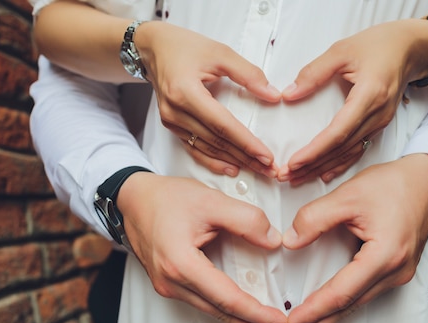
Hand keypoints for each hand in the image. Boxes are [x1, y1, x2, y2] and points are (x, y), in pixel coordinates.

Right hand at [117, 172, 288, 322]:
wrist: (133, 199)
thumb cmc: (166, 198)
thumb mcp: (211, 201)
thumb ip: (246, 219)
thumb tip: (273, 241)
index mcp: (181, 264)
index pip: (227, 298)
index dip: (256, 312)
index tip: (280, 320)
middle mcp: (172, 282)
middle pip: (221, 314)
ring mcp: (169, 286)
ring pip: (213, 312)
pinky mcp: (171, 284)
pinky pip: (204, 303)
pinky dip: (227, 312)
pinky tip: (242, 317)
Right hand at [135, 21, 281, 177]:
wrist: (155, 48)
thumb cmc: (186, 47)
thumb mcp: (220, 52)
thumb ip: (248, 74)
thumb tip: (273, 95)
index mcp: (185, 92)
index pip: (222, 124)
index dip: (246, 143)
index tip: (266, 156)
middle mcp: (175, 111)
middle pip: (216, 141)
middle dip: (246, 157)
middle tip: (269, 170)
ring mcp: (171, 121)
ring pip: (207, 148)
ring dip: (234, 161)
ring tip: (257, 170)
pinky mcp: (171, 126)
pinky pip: (194, 149)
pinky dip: (213, 161)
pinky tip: (231, 168)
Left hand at [278, 19, 427, 184]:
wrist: (409, 48)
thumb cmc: (378, 45)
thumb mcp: (341, 51)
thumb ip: (314, 73)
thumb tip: (288, 95)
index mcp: (369, 96)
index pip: (338, 132)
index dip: (315, 150)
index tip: (294, 162)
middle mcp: (377, 115)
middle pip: (341, 148)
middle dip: (312, 165)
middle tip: (286, 176)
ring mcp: (380, 122)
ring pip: (348, 153)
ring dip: (322, 168)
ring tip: (297, 178)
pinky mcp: (378, 125)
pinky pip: (357, 149)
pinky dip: (339, 164)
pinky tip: (324, 175)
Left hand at [281, 154, 427, 322]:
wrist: (426, 180)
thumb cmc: (393, 185)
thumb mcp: (348, 195)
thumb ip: (315, 218)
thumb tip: (289, 242)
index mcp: (386, 255)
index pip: (342, 292)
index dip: (313, 309)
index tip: (288, 321)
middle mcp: (395, 272)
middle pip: (348, 307)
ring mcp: (398, 274)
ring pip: (356, 304)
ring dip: (327, 319)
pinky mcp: (395, 271)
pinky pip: (363, 294)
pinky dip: (341, 305)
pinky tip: (325, 312)